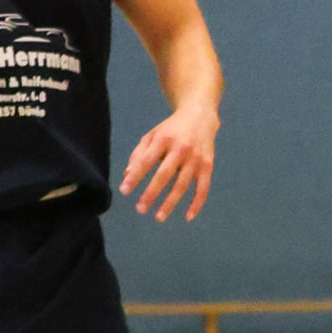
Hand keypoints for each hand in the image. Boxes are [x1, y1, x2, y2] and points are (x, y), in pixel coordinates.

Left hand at [122, 103, 218, 221]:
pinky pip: (203, 188)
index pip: (146, 160)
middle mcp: (181, 148)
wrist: (200, 116)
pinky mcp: (207, 165)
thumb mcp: (153, 135)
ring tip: (158, 217)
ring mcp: (196, 158)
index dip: (135, 176)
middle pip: (164, 175)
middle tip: (140, 209)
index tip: (124, 190)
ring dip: (170, 203)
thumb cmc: (171, 129)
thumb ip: (139, 154)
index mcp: (164, 139)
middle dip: (151, 193)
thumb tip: (128, 175)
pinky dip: (197, 203)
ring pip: (182, 184)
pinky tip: (188, 217)